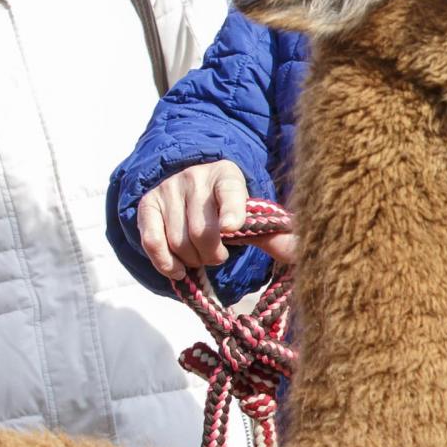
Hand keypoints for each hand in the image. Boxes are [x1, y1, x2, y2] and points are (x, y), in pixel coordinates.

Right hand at [135, 161, 294, 278]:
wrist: (195, 185)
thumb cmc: (230, 206)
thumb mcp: (252, 213)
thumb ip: (273, 234)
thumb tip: (298, 252)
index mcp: (228, 175)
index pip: (230, 193)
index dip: (231, 212)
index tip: (232, 229)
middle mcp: (196, 177)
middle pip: (201, 230)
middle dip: (213, 254)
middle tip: (219, 257)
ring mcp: (168, 189)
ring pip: (178, 240)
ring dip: (192, 260)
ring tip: (202, 258)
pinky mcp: (148, 204)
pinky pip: (151, 240)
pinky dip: (164, 262)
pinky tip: (178, 271)